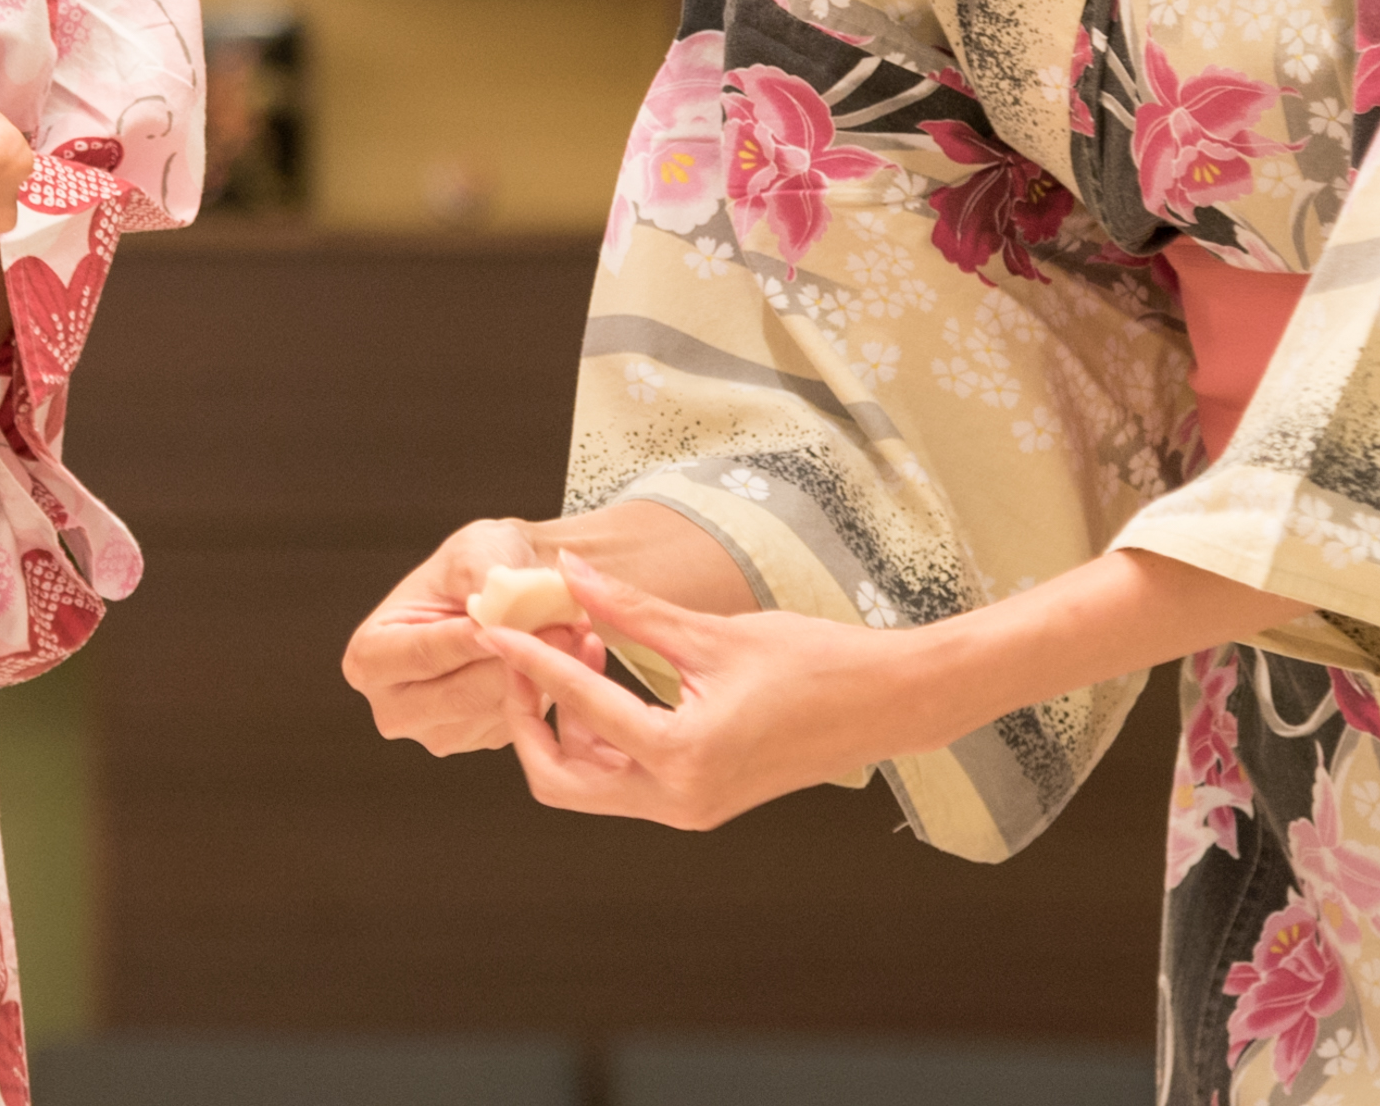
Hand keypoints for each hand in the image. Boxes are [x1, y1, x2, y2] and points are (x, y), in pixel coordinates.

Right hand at [343, 517, 593, 754]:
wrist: (507, 584)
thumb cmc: (478, 561)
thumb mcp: (473, 552)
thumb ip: (479, 581)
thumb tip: (492, 612)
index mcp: (369, 655)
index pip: (419, 655)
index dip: (461, 641)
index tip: (500, 623)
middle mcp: (393, 704)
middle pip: (456, 695)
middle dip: (509, 661)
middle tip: (557, 628)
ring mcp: (435, 730)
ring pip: (493, 712)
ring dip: (535, 676)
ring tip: (566, 633)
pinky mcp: (477, 739)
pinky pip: (515, 723)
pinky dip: (542, 690)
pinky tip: (559, 657)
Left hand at [479, 553, 906, 827]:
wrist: (885, 704)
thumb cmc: (813, 663)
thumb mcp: (712, 633)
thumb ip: (630, 610)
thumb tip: (568, 574)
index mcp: (683, 757)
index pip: (581, 708)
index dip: (530, 661)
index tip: (493, 627)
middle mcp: (679, 799)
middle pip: (561, 779)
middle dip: (531, 716)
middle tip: (529, 651)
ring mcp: (688, 807)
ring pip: (588, 782)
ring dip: (565, 722)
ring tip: (579, 645)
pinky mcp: (697, 798)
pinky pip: (622, 777)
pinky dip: (599, 732)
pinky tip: (606, 671)